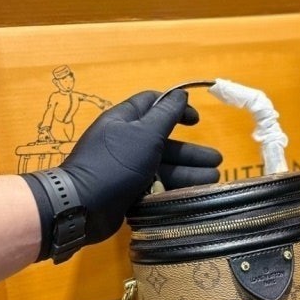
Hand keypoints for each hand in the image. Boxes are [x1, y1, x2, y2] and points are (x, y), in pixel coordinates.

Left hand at [24, 90, 221, 256]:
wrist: (83, 206)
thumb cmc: (116, 163)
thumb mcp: (145, 134)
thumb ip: (166, 114)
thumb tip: (181, 93)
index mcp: (124, 120)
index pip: (152, 104)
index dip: (177, 108)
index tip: (196, 121)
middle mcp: (125, 141)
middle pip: (163, 141)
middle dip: (190, 151)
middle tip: (217, 160)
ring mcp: (125, 168)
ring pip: (162, 166)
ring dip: (188, 171)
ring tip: (213, 179)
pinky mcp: (126, 191)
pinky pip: (154, 185)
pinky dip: (174, 188)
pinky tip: (193, 195)